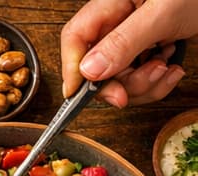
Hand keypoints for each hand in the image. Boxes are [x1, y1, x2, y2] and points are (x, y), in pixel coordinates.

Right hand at [61, 0, 196, 105]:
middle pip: (96, 67)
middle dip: (123, 83)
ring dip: (144, 85)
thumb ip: (124, 41)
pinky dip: (156, 82)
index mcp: (112, 2)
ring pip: (118, 78)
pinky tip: (173, 67)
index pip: (75, 39)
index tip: (86, 93)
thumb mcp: (164, 12)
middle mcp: (118, 21)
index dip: (75, 69)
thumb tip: (89, 71)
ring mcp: (133, 37)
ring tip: (167, 68)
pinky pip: (139, 77)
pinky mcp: (148, 48)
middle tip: (149, 76)